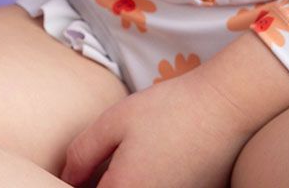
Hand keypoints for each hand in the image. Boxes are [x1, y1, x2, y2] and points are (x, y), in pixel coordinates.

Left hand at [60, 63, 257, 187]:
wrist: (222, 109)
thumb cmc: (167, 110)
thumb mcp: (114, 121)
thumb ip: (83, 154)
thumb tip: (66, 179)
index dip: (78, 184)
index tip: (78, 171)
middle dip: (100, 183)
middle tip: (96, 165)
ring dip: (123, 182)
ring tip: (123, 161)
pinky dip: (143, 183)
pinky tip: (148, 164)